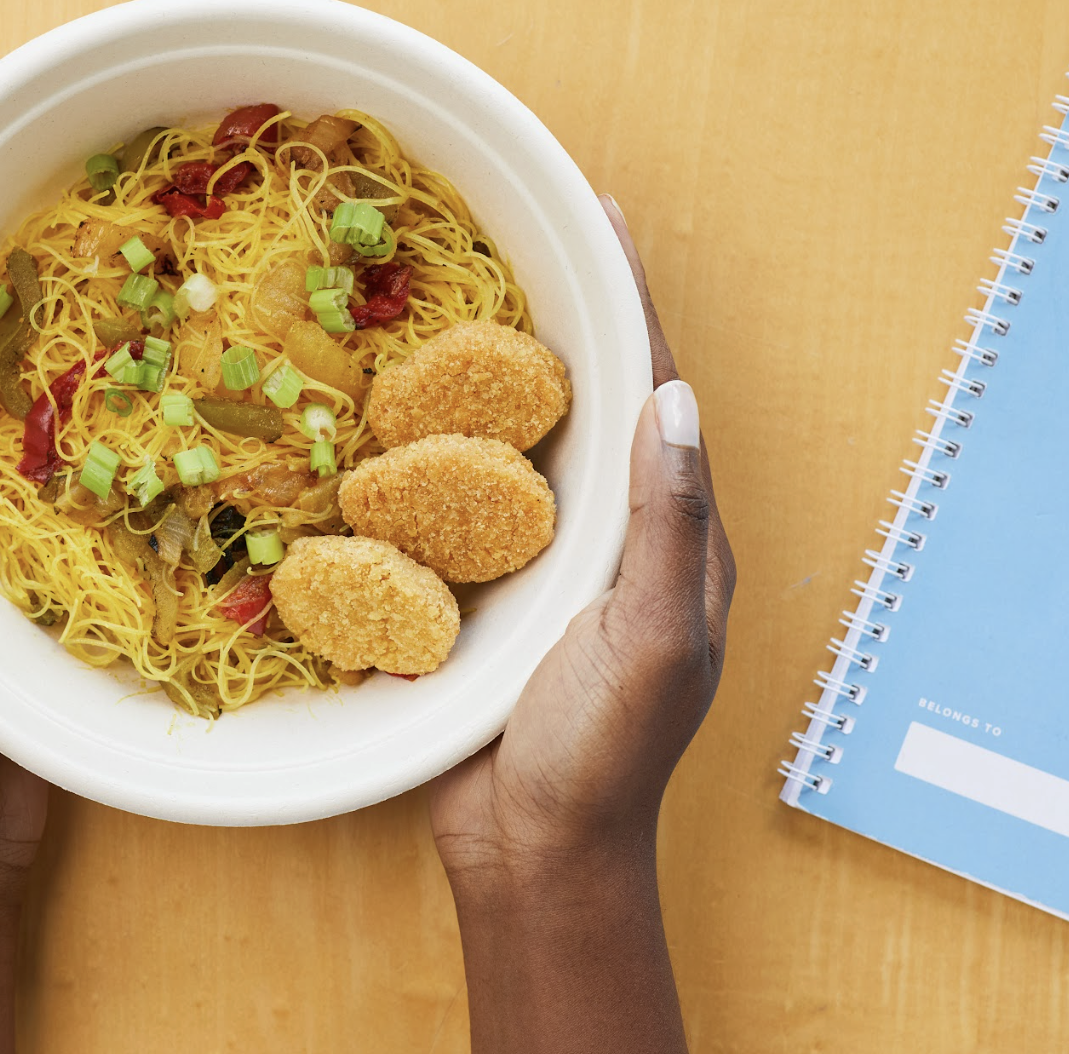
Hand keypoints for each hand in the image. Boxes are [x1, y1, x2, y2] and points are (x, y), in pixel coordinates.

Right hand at [430, 194, 735, 1053]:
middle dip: (565, 311)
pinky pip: (462, 495)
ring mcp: (547, 562)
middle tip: (518, 230)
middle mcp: (614, 535)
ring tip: (451, 291)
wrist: (532, 853)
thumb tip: (675, 397)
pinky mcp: (483, 590)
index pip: (659, 393)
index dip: (633, 301)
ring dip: (495, 367)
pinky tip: (394, 405)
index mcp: (673, 537)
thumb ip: (667, 523)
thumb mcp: (653, 639)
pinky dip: (436, 440)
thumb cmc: (603, 755)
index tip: (602, 216)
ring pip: (523, 439)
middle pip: (591, 397)